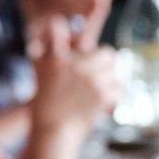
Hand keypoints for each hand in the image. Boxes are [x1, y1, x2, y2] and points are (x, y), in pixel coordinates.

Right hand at [29, 19, 121, 140]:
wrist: (53, 131)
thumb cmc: (46, 105)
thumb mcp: (39, 73)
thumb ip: (47, 51)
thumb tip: (56, 30)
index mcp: (56, 58)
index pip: (56, 27)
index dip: (64, 27)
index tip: (75, 39)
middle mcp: (74, 65)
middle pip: (107, 52)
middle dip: (106, 63)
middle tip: (101, 72)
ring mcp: (90, 80)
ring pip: (116, 70)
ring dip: (111, 79)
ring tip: (102, 89)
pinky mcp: (102, 96)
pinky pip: (120, 88)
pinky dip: (115, 96)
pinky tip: (107, 102)